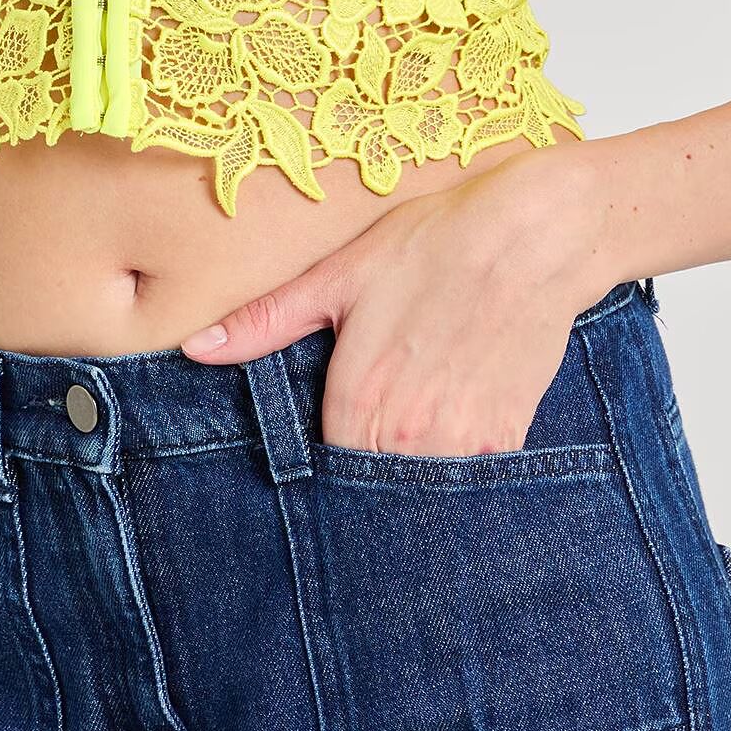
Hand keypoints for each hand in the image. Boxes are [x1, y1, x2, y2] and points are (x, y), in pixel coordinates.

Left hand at [178, 147, 617, 457]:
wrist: (535, 233)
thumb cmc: (435, 242)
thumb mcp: (341, 273)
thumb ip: (267, 320)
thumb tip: (195, 347)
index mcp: (358, 399)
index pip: (320, 477)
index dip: (314, 476)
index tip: (310, 466)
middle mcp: (408, 435)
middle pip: (368, 496)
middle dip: (357, 488)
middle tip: (355, 453)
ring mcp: (462, 443)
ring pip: (417, 497)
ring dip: (404, 485)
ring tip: (396, 444)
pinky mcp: (505, 439)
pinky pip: (468, 484)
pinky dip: (452, 475)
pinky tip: (442, 439)